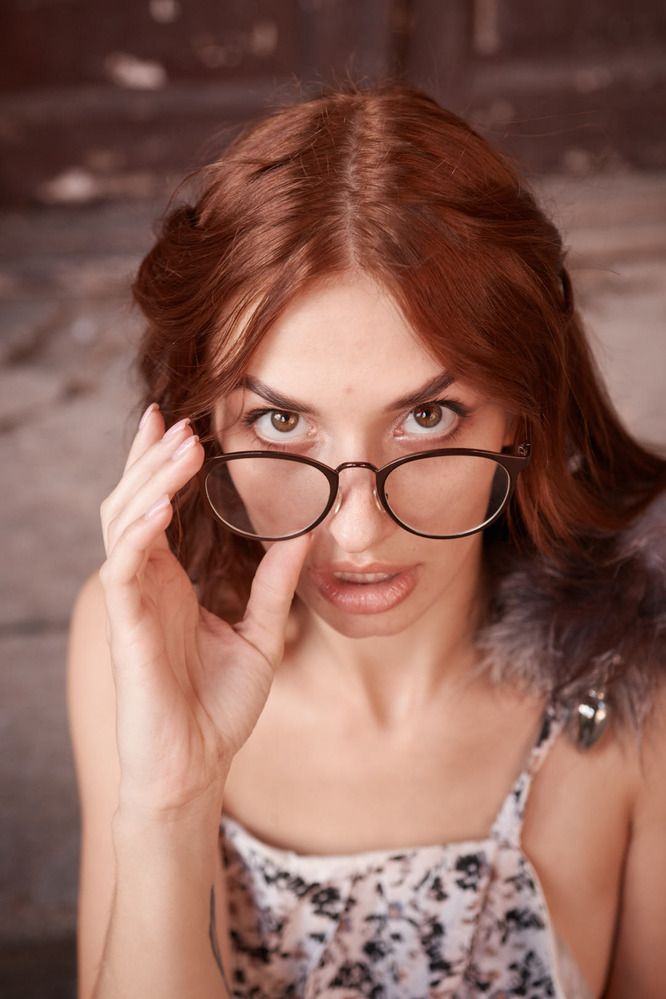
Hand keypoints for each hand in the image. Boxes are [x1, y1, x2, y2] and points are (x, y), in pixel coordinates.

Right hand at [99, 404, 310, 815]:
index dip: (159, 466)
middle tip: (175, 418)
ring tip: (178, 446)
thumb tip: (304, 535)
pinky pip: (124, 568)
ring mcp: (133, 603)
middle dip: (151, 459)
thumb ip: (274, 584)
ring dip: (149, 481)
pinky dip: (139, 532)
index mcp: (171, 583)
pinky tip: (162, 503)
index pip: (156, 508)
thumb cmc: (219, 707)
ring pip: (125, 523)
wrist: (197, 765)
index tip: (176, 422)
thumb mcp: (259, 633)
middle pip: (134, 503)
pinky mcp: (127, 627)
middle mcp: (146, 584)